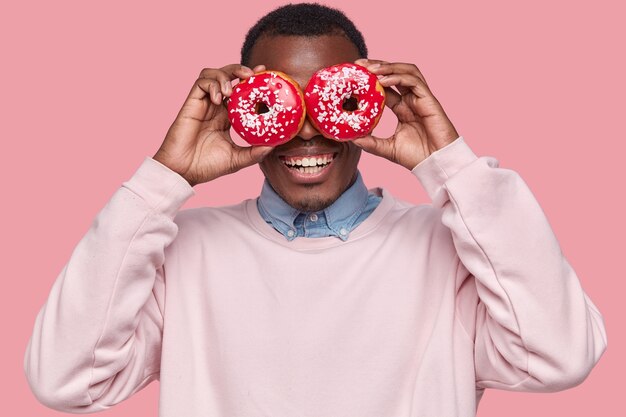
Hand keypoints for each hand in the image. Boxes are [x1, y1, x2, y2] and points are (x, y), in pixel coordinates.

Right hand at [153, 64, 272, 186]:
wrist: (184, 172)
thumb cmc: (207, 166)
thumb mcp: (237, 159)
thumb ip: (255, 152)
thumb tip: (274, 146)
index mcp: (226, 117)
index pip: (239, 91)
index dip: (251, 80)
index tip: (264, 74)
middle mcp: (215, 107)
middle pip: (227, 76)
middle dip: (239, 70)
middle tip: (253, 74)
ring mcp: (203, 104)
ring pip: (212, 74)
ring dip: (224, 75)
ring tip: (232, 90)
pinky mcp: (191, 104)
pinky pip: (200, 83)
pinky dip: (212, 85)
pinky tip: (219, 99)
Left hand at [352, 59, 459, 169]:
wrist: (436, 164)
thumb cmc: (416, 157)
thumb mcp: (387, 148)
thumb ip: (371, 143)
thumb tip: (351, 138)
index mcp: (403, 108)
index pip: (386, 87)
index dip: (372, 79)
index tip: (355, 75)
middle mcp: (412, 100)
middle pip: (395, 74)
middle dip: (378, 66)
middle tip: (360, 65)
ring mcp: (421, 98)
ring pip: (406, 72)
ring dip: (389, 67)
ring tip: (371, 69)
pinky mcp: (429, 100)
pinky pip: (413, 81)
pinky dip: (398, 77)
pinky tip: (383, 81)